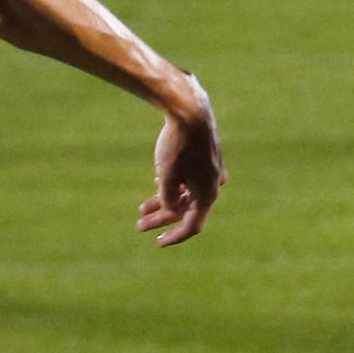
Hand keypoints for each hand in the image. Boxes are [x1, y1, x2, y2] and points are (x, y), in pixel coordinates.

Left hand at [139, 85, 223, 246]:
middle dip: (162, 218)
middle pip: (186, 210)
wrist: (190, 109)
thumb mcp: (167, 177)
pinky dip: (174, 185)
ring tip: (142, 208)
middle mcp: (213, 185)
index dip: (175, 237)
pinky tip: (156, 184)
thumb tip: (170, 209)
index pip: (192, 226)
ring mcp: (211, 171)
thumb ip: (168, 199)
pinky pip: (190, 179)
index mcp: (207, 194)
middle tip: (140, 225)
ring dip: (164, 202)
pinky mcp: (206, 157)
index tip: (158, 243)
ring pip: (186, 193)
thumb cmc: (178, 144)